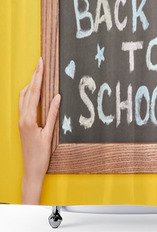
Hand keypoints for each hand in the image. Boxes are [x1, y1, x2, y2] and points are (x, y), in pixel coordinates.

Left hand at [19, 57, 60, 204]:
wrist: (31, 170)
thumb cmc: (40, 155)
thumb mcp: (48, 135)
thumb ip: (53, 114)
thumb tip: (57, 97)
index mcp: (29, 119)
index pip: (34, 92)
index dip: (38, 77)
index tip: (41, 64)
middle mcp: (22, 117)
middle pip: (27, 91)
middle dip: (34, 76)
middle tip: (40, 63)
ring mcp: (21, 120)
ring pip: (23, 96)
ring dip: (31, 84)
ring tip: (38, 75)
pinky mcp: (23, 123)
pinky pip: (24, 104)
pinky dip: (29, 94)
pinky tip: (34, 92)